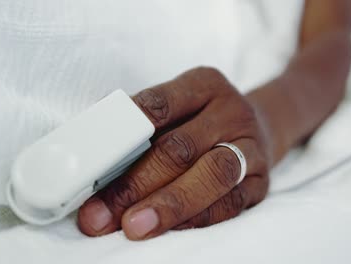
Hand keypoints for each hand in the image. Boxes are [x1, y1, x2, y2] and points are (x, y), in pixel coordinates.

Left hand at [78, 67, 271, 239]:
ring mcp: (251, 147)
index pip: (160, 105)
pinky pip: (231, 203)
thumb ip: (141, 123)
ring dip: (169, 204)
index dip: (124, 134)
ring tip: (134, 226)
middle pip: (181, 147)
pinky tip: (171, 229)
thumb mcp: (179, 105)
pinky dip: (198, 218)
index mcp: (205, 85)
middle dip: (136, 183)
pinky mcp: (261, 181)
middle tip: (100, 213)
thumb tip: (90, 151)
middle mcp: (231, 112)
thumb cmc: (203, 119)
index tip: (92, 164)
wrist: (259, 127)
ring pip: (211, 175)